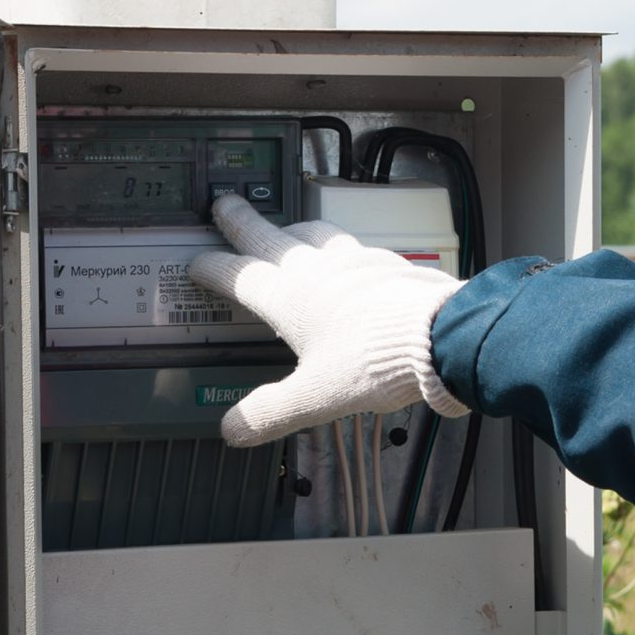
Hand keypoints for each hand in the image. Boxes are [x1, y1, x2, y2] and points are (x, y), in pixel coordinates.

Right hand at [187, 193, 468, 444]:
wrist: (438, 337)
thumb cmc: (371, 363)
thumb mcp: (313, 397)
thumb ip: (270, 412)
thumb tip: (232, 430)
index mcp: (288, 297)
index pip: (237, 275)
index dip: (212, 269)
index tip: (196, 262)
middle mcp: (315, 269)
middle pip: (269, 236)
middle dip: (242, 221)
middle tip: (226, 204)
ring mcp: (353, 260)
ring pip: (313, 233)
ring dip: (293, 229)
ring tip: (288, 230)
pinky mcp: (386, 263)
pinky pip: (354, 247)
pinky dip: (339, 248)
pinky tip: (349, 260)